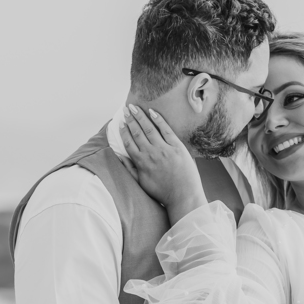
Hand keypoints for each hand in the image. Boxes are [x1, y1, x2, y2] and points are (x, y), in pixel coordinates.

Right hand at [120, 104, 206, 222]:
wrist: (183, 196)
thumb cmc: (162, 192)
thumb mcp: (141, 183)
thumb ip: (129, 169)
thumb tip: (119, 156)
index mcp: (141, 162)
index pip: (129, 142)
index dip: (123, 131)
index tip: (120, 122)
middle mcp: (150, 153)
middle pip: (137, 132)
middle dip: (130, 119)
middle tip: (126, 109)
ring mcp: (164, 149)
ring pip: (149, 128)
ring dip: (141, 116)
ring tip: (135, 107)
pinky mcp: (177, 147)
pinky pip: (166, 129)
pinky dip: (158, 119)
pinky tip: (152, 111)